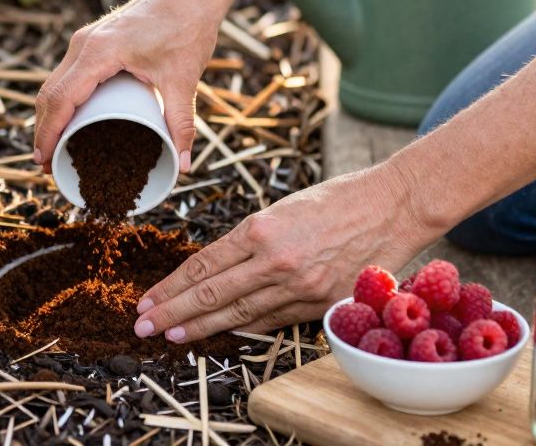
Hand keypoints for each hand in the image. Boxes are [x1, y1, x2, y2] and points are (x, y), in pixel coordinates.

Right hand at [33, 0, 230, 171]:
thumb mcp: (184, 78)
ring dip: (49, 115)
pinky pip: (67, 74)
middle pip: (49, 93)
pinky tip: (70, 118)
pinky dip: (61, 99)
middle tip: (47, 165)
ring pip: (54, 82)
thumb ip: (181, 123)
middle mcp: (84, 44)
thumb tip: (184, 165)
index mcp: (98, 52)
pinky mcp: (94, 39)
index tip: (44, 162)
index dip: (47, 134)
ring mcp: (86, 39)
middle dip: (43, 130)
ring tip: (55, 147)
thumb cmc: (187, 26)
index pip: (59, 99)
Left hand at [132, 163, 434, 342]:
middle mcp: (275, 261)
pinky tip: (224, 336)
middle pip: (212, 295)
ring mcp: (299, 287)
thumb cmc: (337, 199)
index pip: (202, 266)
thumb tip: (216, 266)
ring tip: (174, 336)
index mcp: (260, 229)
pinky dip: (246, 329)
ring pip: (239, 315)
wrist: (393, 206)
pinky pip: (274, 321)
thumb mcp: (282, 209)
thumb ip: (250, 239)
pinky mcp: (321, 303)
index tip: (147, 299)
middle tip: (143, 325)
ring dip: (203, 329)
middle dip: (173, 313)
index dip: (171, 286)